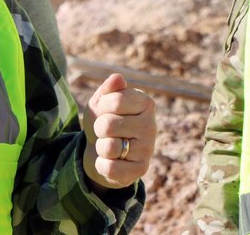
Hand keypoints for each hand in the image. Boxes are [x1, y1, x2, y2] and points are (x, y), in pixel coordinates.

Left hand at [81, 73, 156, 189]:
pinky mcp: (141, 170)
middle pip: (108, 125)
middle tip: (104, 131)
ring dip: (100, 147)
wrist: (102, 151)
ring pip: (108, 147)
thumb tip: (117, 78)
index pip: (116, 100)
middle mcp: (151, 125)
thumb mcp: (102, 102)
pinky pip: (110, 168)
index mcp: (146, 103)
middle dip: (98, 128)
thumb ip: (108, 89)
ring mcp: (148, 149)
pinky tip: (110, 161)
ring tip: (108, 145)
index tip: (103, 110)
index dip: (101, 106)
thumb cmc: (104, 121)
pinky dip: (102, 165)